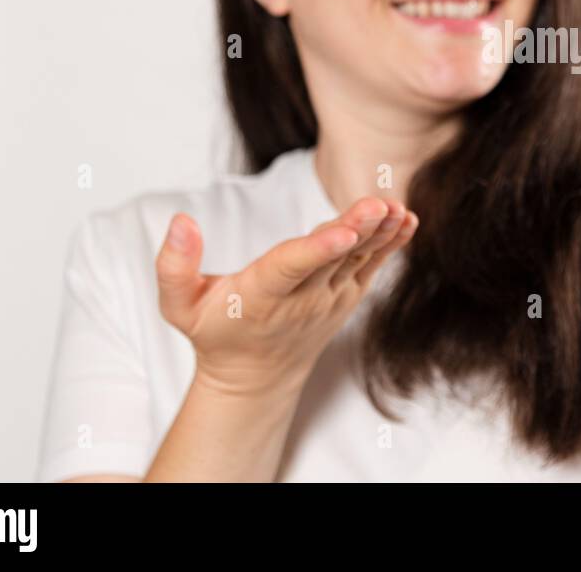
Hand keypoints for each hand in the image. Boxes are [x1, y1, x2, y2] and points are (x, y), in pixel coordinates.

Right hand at [154, 196, 416, 396]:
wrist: (255, 376)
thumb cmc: (216, 332)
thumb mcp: (179, 307)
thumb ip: (174, 267)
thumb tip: (180, 221)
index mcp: (261, 297)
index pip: (290, 268)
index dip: (317, 249)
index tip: (342, 232)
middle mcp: (301, 299)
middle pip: (332, 259)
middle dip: (356, 231)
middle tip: (377, 204)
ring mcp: (329, 299)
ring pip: (357, 260)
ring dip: (379, 233)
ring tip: (396, 207)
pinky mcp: (346, 296)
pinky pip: (372, 267)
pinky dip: (390, 245)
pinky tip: (406, 220)